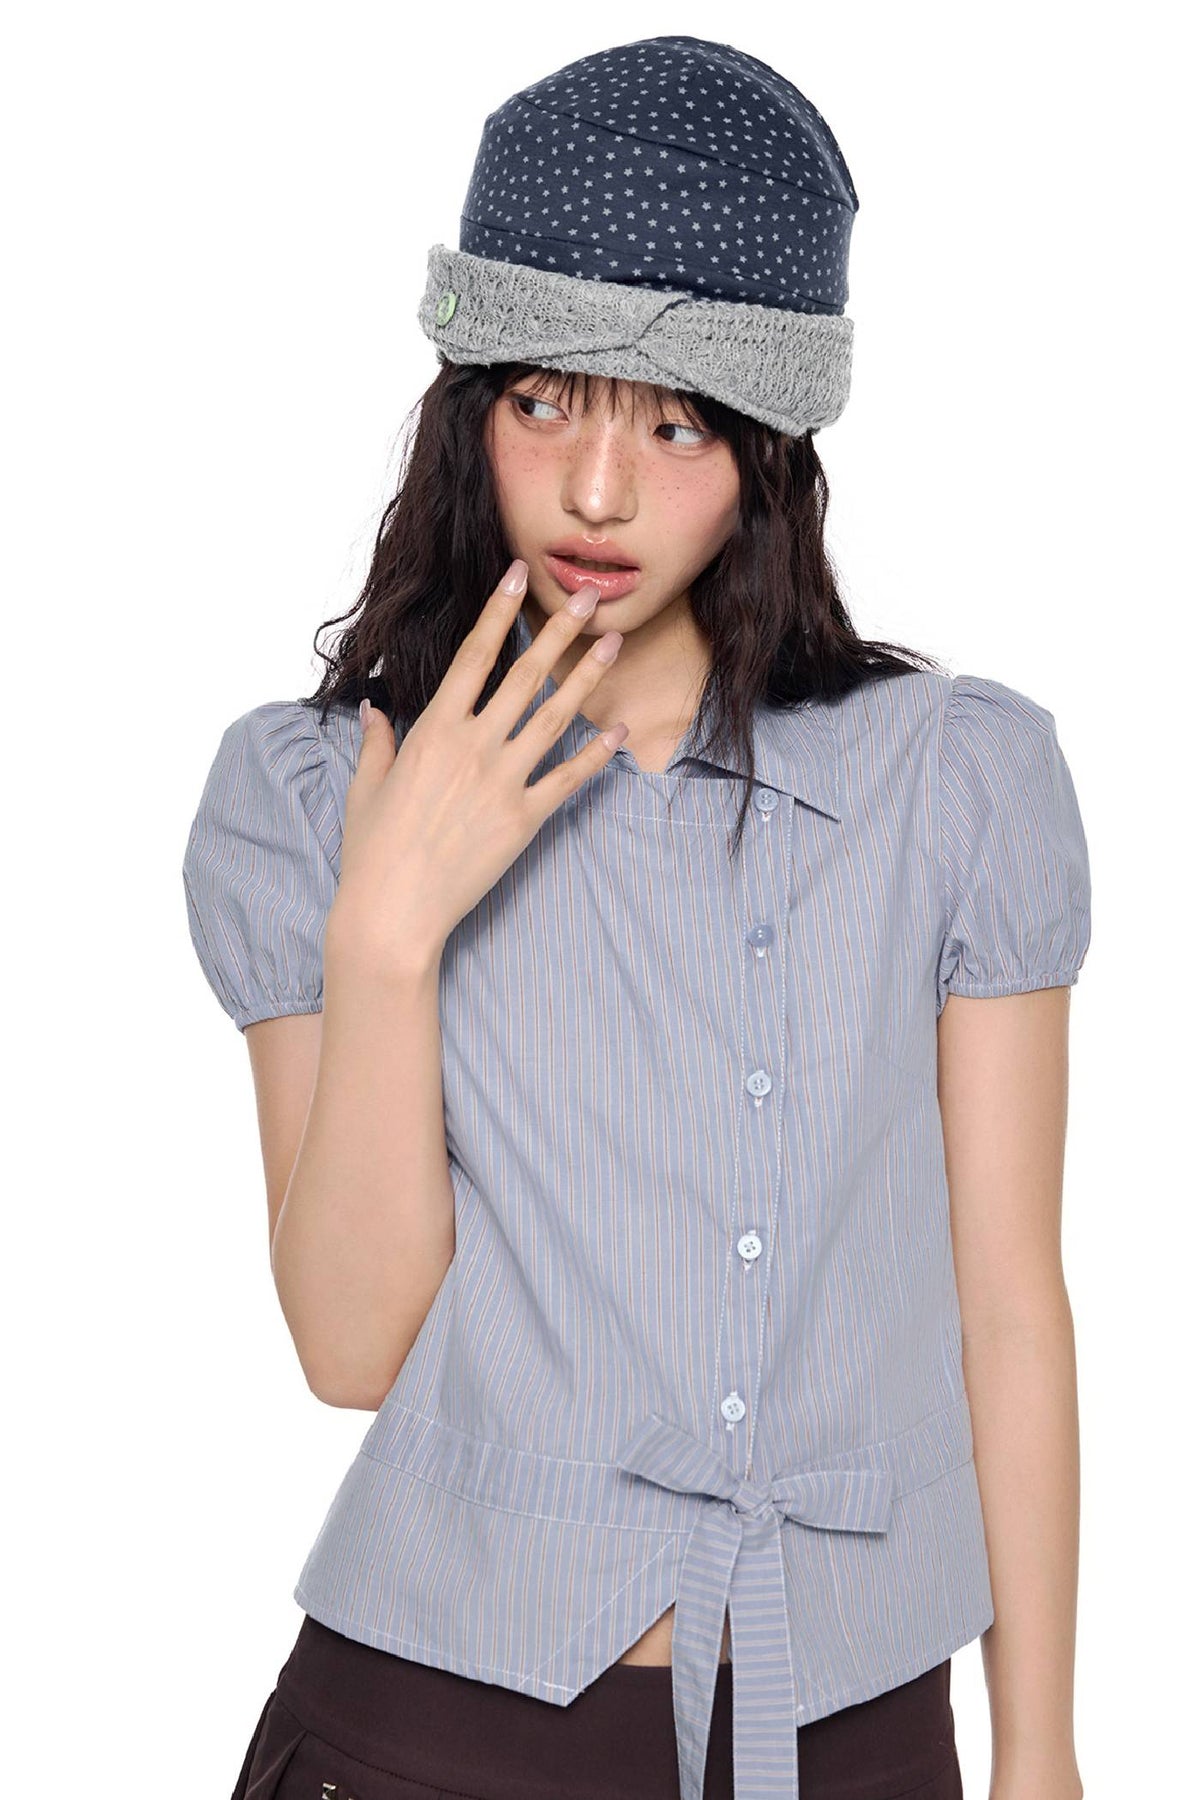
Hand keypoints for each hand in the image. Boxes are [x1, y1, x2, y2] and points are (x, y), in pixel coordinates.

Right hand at [327, 559, 625, 970]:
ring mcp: (503, 782)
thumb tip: (373, 709)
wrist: (394, 911)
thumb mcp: (367, 787)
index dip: (498, 612)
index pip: (473, 656)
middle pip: (525, 676)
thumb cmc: (372, 850)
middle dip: (558, 632)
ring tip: (613, 645)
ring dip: (587, 679)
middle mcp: (473, 747)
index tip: (517, 576)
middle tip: (588, 598)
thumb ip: (377, 742)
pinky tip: (618, 732)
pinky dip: (595, 756)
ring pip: (554, 718)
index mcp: (433, 731)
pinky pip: (568, 779)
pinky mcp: (525, 820)